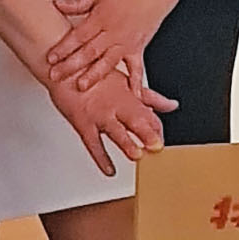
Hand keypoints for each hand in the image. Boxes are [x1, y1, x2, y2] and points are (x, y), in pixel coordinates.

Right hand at [46, 66, 164, 176]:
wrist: (66, 69)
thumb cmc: (95, 73)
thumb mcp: (127, 82)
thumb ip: (151, 97)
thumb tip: (172, 105)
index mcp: (129, 96)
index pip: (149, 115)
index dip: (157, 129)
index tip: (163, 140)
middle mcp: (116, 106)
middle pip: (135, 121)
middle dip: (147, 134)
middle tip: (156, 146)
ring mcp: (99, 115)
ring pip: (115, 131)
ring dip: (126, 143)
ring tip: (136, 155)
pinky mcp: (83, 123)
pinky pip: (93, 144)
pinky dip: (101, 158)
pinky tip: (109, 170)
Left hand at [47, 0, 183, 89]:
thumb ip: (78, 2)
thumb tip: (58, 4)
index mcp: (102, 17)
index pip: (79, 36)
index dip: (64, 47)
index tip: (51, 57)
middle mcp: (115, 32)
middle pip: (89, 52)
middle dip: (71, 65)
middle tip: (56, 76)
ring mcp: (127, 42)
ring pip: (108, 62)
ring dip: (94, 75)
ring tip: (81, 86)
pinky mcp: (139, 48)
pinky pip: (136, 68)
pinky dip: (134, 82)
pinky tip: (131, 96)